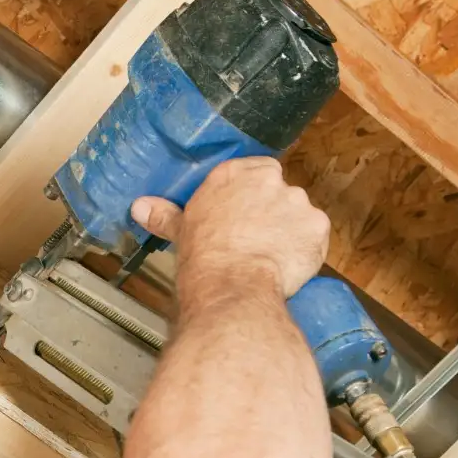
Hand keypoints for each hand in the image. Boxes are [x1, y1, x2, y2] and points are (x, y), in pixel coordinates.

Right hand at [130, 157, 328, 301]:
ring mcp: (296, 201)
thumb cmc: (203, 258)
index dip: (255, 196)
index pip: (256, 172)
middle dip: (274, 215)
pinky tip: (289, 267)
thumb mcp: (181, 231)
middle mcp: (268, 180)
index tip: (248, 215)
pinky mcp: (317, 225)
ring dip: (291, 233)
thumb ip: (165, 214)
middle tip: (256, 242)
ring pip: (300, 215)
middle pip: (280, 193)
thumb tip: (139, 207)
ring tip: (271, 259)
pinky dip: (307, 251)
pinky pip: (316, 237)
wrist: (232, 285)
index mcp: (233, 174)